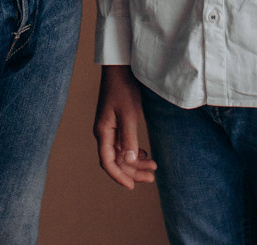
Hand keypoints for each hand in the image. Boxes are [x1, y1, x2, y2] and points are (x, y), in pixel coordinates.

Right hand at [95, 66, 157, 189]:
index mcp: (103, 132)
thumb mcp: (129, 113)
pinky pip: (124, 145)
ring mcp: (110, 130)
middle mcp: (104, 134)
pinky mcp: (117, 125)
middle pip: (117, 161)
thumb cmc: (123, 88)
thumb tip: (130, 161)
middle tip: (152, 177)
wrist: (119, 70)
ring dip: (136, 163)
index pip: (107, 162)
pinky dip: (135, 152)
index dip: (119, 176)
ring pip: (122, 154)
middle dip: (133, 171)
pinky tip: (146, 155)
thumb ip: (129, 137)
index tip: (132, 186)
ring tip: (153, 168)